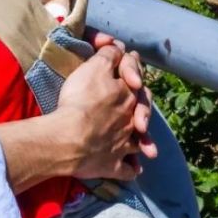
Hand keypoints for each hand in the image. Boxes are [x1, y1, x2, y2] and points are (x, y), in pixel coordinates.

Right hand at [54, 45, 141, 179]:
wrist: (68, 137)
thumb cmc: (80, 100)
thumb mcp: (94, 68)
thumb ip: (109, 56)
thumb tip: (119, 48)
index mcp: (128, 94)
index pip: (136, 78)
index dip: (132, 68)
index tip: (128, 67)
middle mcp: (130, 119)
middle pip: (142, 110)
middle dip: (143, 108)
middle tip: (138, 109)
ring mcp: (122, 143)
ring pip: (138, 141)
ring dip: (144, 143)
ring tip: (149, 150)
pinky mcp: (111, 165)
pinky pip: (125, 169)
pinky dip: (131, 168)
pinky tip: (135, 170)